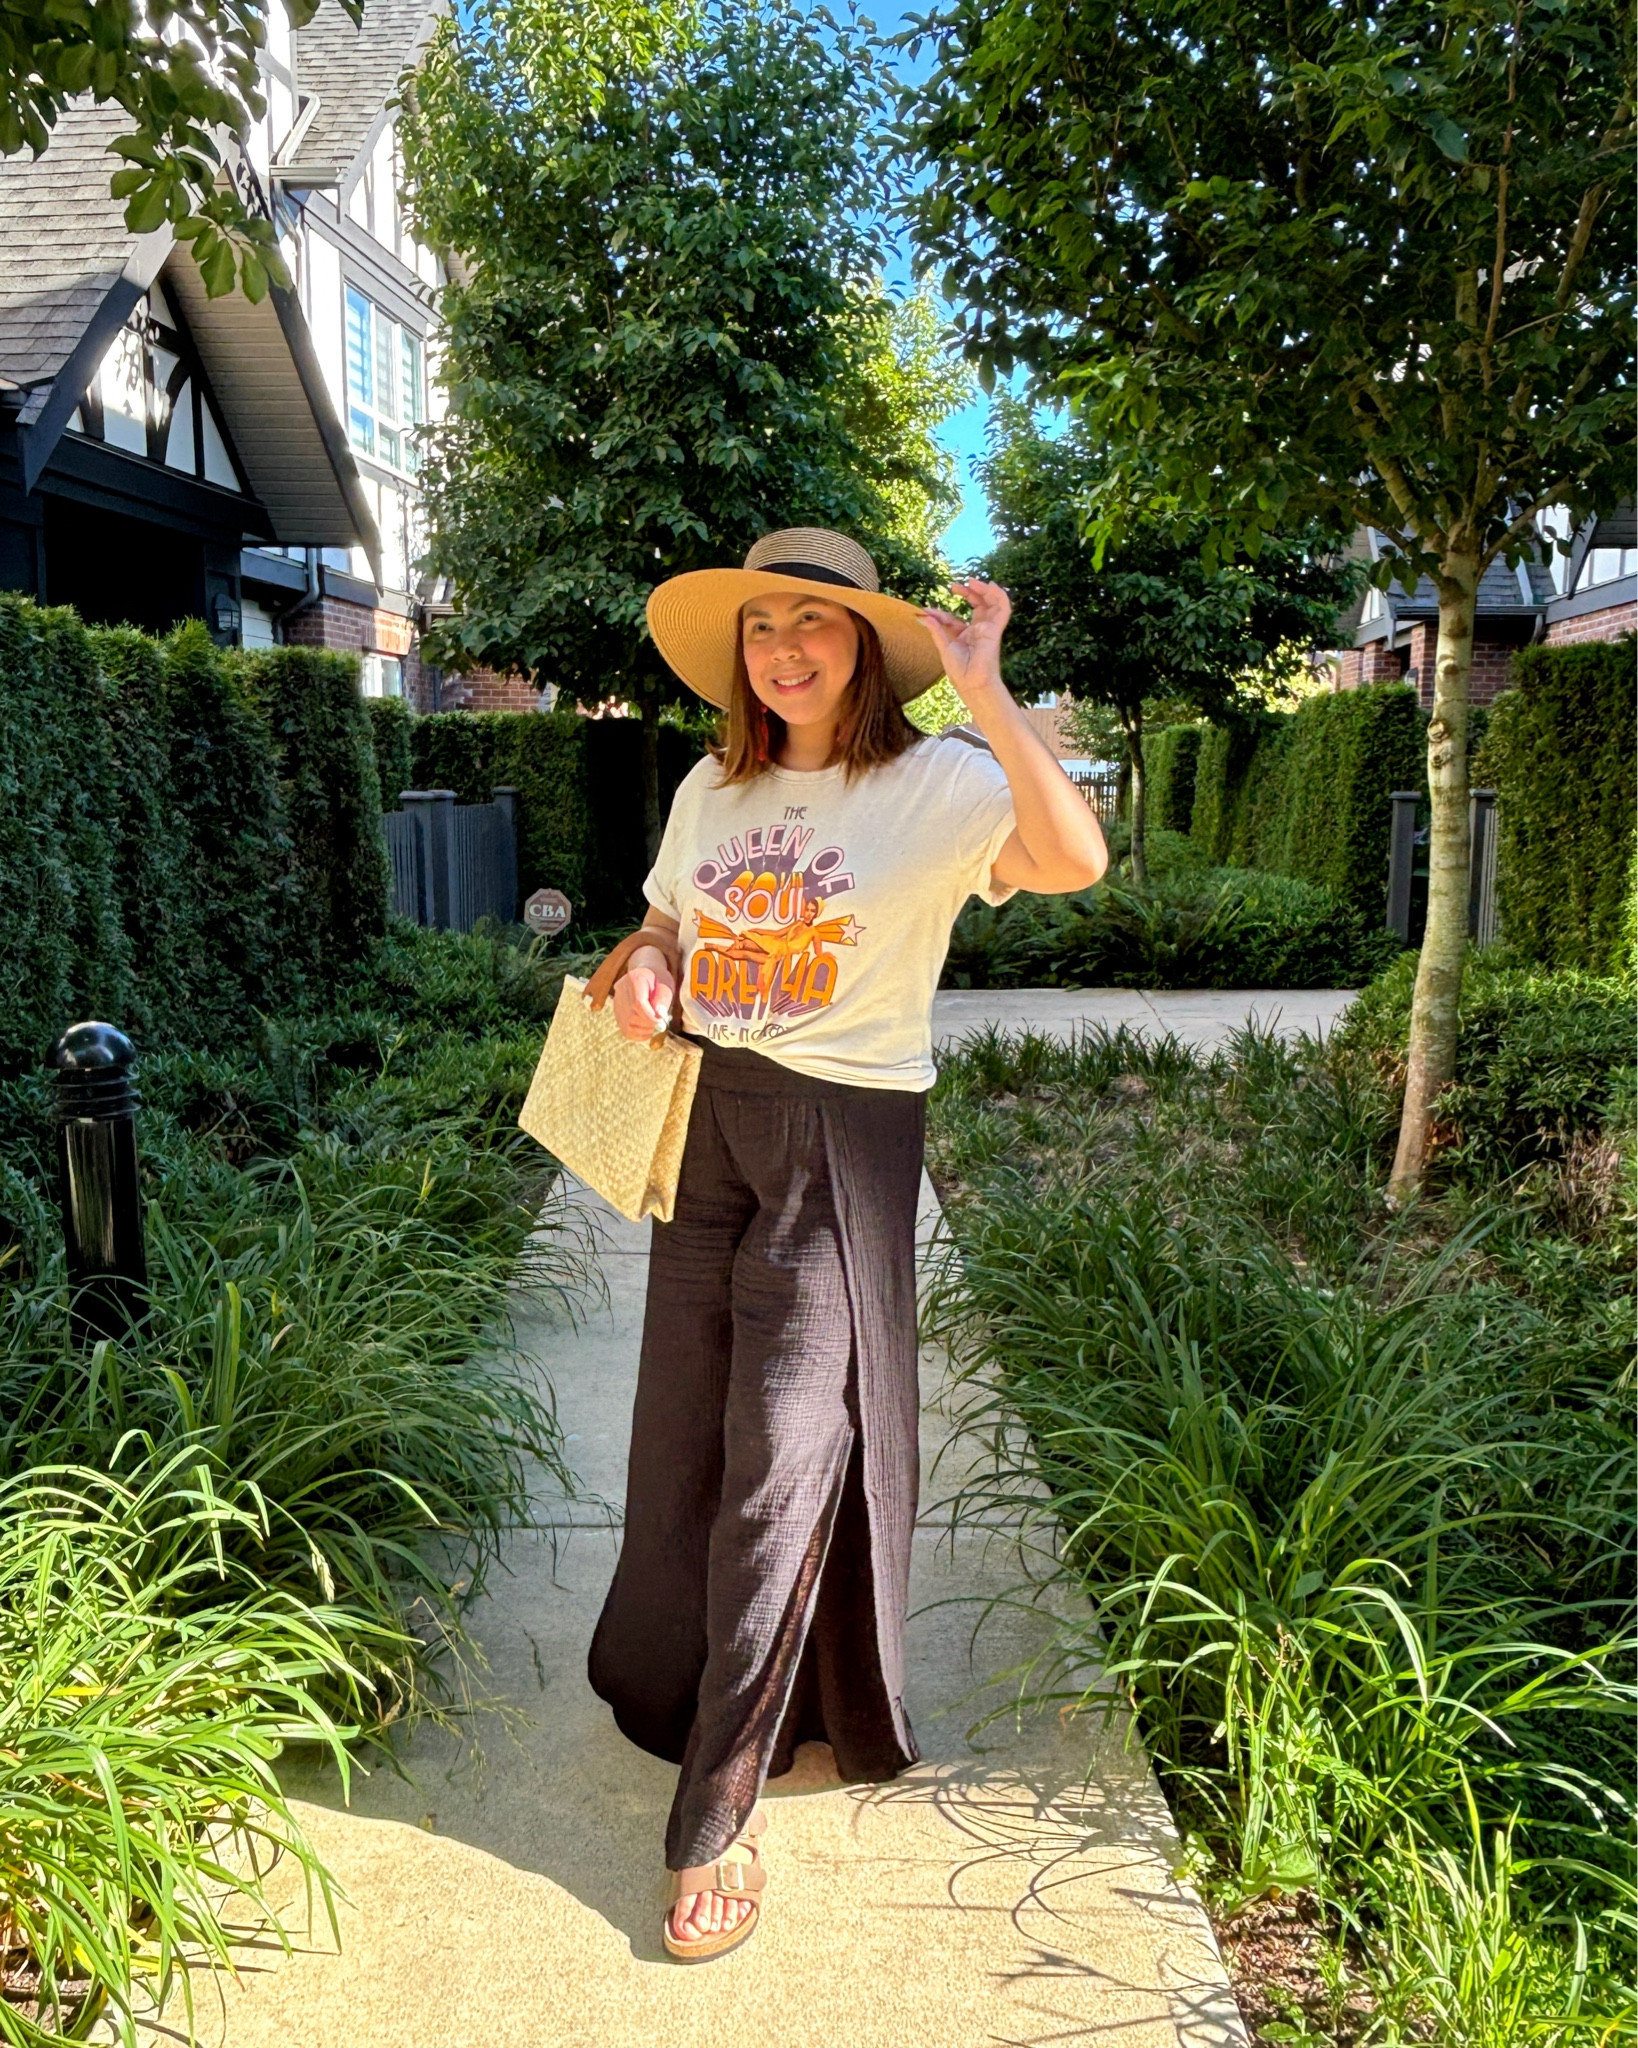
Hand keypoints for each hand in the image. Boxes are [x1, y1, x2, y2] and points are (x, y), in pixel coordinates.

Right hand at [612, 953, 675, 1041]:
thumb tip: (659, 1016)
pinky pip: (626, 1030)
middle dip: (649, 1024)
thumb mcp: (666, 985)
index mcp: (635, 978)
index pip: (638, 1003)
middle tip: (660, 1022)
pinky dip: (639, 1034)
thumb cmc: (658, 979)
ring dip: (645, 1030)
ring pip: (628, 1026)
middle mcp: (621, 990)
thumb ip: (663, 999)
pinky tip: (647, 1028)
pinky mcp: (617, 1012)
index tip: (662, 1022)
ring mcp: (616, 1002)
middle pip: (632, 1016)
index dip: (650, 1016)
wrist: (646, 974)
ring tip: (654, 1023)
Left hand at [918, 579, 1011, 704]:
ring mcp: (989, 628)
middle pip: (979, 605)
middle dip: (969, 593)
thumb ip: (936, 629)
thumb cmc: (960, 671)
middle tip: (955, 586)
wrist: (971, 683)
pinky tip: (991, 586)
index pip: (957, 618)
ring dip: (985, 590)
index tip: (928, 611)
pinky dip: (1000, 596)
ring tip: (973, 582)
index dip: (943, 613)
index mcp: (967, 636)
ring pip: (993, 603)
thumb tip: (923, 615)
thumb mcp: (944, 645)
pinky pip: (1003, 609)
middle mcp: (980, 630)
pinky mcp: (995, 629)